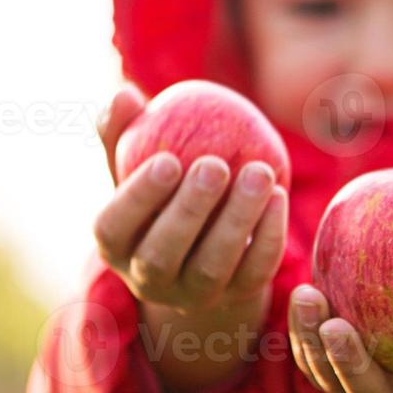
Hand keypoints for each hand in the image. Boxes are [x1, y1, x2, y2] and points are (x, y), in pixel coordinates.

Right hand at [92, 86, 287, 321]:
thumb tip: (123, 94)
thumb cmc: (160, 194)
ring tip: (260, 172)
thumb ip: (124, 131)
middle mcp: (148, 281)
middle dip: (189, 210)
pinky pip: (254, 272)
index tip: (168, 159)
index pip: (113, 229)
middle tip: (215, 165)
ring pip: (213, 267)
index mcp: (115, 247)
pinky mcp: (236, 298)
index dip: (137, 198)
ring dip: (238, 220)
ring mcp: (193, 297)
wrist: (200, 252)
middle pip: (162, 255)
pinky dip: (269, 236)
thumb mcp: (136, 167)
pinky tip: (280, 195)